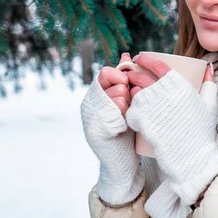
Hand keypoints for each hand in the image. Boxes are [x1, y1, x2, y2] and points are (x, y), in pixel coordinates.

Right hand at [80, 52, 144, 204]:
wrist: (121, 162)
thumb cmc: (126, 129)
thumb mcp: (126, 101)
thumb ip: (123, 80)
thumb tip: (127, 55)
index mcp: (97, 94)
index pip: (105, 73)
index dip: (119, 76)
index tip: (127, 85)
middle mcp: (90, 104)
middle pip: (111, 84)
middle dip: (125, 92)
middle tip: (127, 105)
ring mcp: (90, 118)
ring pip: (114, 98)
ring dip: (125, 106)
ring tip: (126, 116)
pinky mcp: (95, 132)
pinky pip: (113, 116)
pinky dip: (121, 120)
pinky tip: (122, 127)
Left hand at [125, 55, 217, 205]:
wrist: (192, 156)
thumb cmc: (201, 130)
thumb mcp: (209, 105)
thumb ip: (209, 84)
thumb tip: (208, 67)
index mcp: (179, 85)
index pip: (157, 64)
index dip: (146, 59)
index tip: (140, 58)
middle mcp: (163, 92)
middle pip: (141, 76)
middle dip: (133, 74)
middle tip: (132, 76)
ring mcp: (150, 106)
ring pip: (133, 91)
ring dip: (130, 90)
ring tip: (132, 93)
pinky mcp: (141, 120)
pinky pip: (130, 108)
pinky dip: (130, 108)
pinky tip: (133, 109)